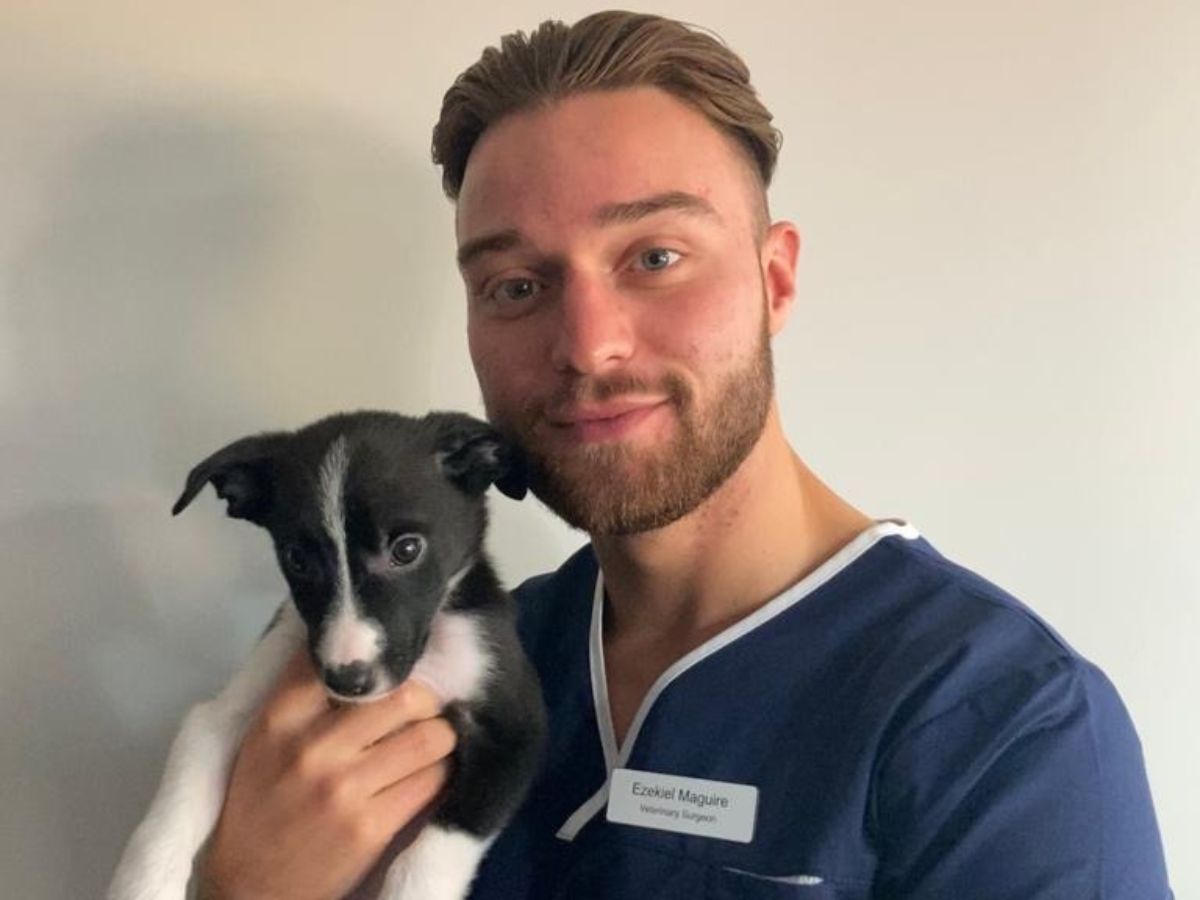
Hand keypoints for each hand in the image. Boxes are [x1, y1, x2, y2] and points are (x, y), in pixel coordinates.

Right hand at [198, 649, 455, 899]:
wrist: (250, 886)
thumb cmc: (264, 801)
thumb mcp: (267, 738)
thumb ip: (307, 692)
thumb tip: (360, 638)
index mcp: (282, 717)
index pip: (347, 661)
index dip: (385, 658)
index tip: (399, 663)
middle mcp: (313, 747)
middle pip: (406, 695)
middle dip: (426, 700)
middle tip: (424, 709)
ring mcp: (344, 788)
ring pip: (430, 737)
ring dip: (440, 738)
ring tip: (429, 743)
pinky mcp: (371, 827)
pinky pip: (433, 781)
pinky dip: (439, 774)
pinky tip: (426, 776)